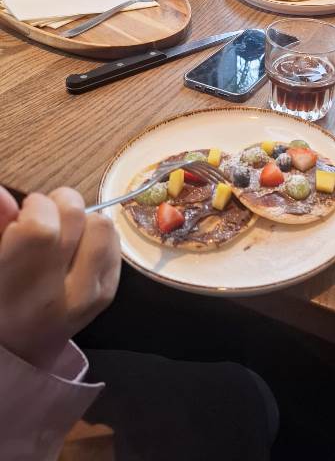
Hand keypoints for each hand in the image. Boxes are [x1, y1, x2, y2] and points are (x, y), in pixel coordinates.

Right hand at [0, 186, 120, 370]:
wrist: (20, 348)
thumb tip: (3, 194)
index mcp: (15, 289)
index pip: (40, 230)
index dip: (34, 207)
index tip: (24, 213)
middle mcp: (56, 295)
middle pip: (75, 217)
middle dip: (57, 203)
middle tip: (42, 218)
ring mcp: (89, 295)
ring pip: (102, 225)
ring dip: (82, 218)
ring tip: (62, 233)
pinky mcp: (109, 292)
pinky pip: (115, 240)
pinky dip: (96, 233)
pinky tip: (77, 247)